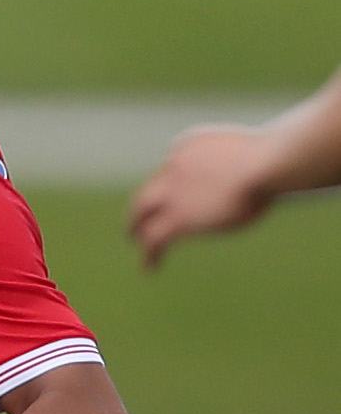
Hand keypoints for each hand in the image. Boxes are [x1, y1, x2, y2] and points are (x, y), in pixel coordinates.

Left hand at [126, 124, 274, 266]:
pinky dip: (150, 253)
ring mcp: (172, 192)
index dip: (176, 182)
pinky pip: (155, 238)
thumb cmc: (276, 157)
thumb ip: (247, 166)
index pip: (173, 165)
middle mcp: (174, 166)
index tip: (183, 194)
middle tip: (139, 218)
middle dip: (144, 205)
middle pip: (151, 189)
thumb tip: (261, 177)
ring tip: (137, 242)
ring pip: (142, 213)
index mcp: (189, 146)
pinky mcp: (178, 217)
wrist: (266, 164)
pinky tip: (150, 267)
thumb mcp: (256, 155)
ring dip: (137, 229)